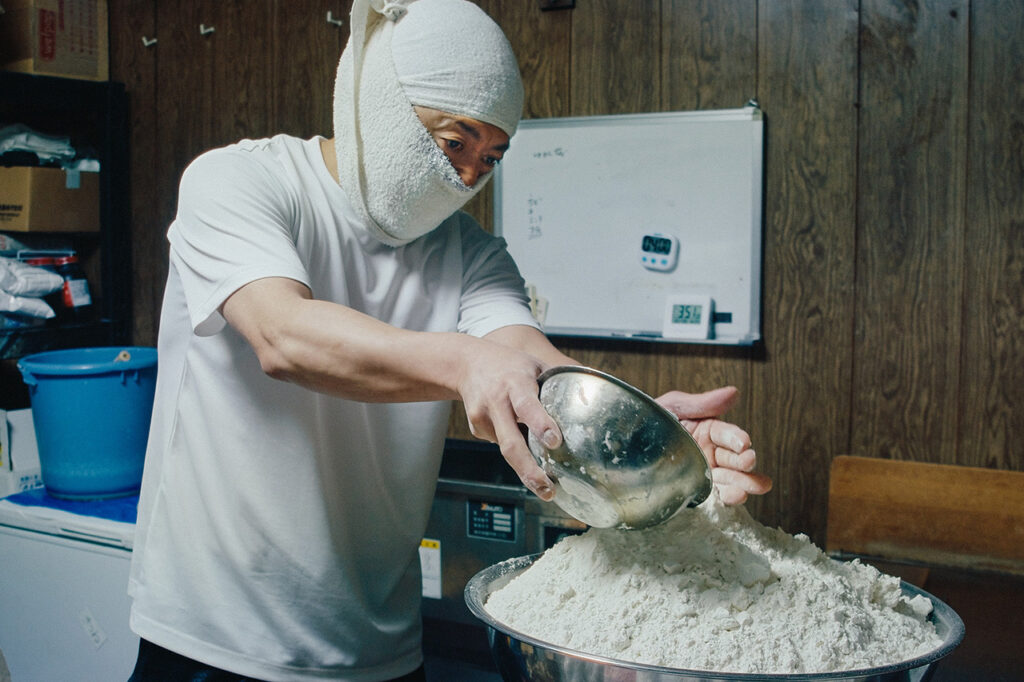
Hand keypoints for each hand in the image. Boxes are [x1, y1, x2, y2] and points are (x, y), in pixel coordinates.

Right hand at [455, 338, 559, 500]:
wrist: (467, 364)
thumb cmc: (510, 365)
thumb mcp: (535, 365)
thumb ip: (559, 379)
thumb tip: (590, 394)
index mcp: (515, 383)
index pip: (527, 406)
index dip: (540, 424)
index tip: (554, 442)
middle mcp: (497, 401)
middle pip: (511, 443)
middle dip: (529, 469)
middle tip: (547, 488)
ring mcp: (483, 417)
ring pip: (506, 451)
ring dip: (526, 470)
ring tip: (544, 487)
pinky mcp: (476, 429)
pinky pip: (501, 444)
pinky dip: (515, 446)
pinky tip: (516, 432)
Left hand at [656, 386, 771, 504]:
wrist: (618, 446)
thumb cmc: (645, 418)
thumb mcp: (672, 406)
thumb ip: (702, 403)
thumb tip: (734, 392)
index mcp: (707, 430)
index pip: (727, 435)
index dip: (737, 439)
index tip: (744, 443)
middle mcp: (709, 452)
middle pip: (734, 459)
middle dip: (745, 462)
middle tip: (749, 462)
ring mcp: (703, 473)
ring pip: (730, 479)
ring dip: (745, 482)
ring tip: (758, 485)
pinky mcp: (694, 491)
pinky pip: (715, 496)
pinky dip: (729, 497)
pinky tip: (737, 497)